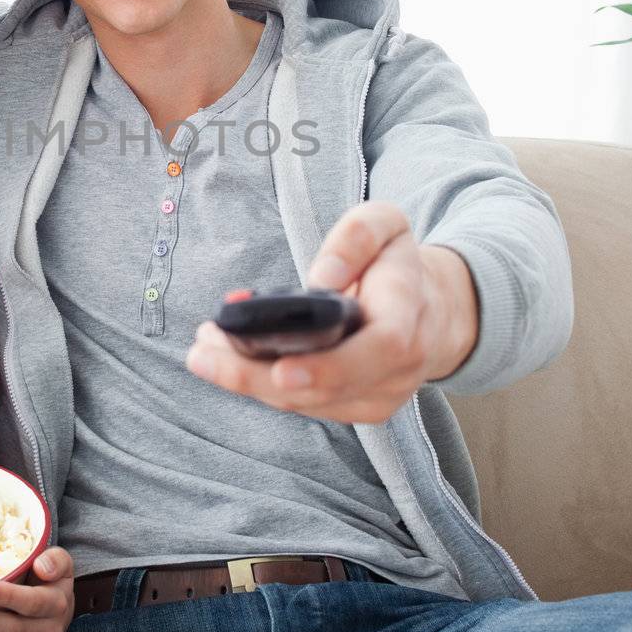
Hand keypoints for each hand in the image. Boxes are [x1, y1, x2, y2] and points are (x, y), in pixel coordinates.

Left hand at [184, 201, 478, 423]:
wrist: (428, 309)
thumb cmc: (394, 264)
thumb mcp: (385, 223)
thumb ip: (357, 236)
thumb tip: (321, 277)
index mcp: (410, 317)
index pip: (380, 350)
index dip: (330, 366)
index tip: (281, 371)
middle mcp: (399, 368)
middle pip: (327, 388)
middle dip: (258, 378)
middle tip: (203, 355)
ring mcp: (379, 397)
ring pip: (307, 403)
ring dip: (248, 381)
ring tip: (204, 350)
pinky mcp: (356, 408)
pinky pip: (304, 406)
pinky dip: (261, 385)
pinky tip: (225, 360)